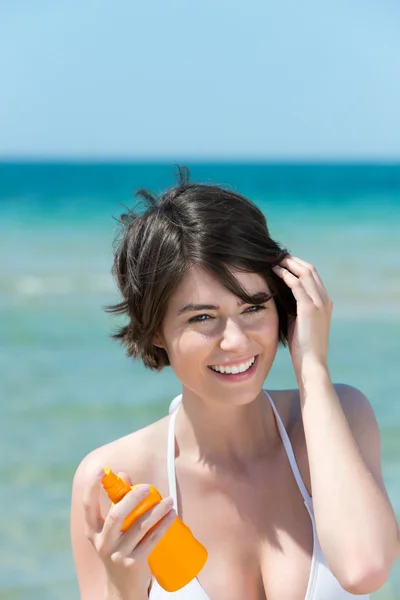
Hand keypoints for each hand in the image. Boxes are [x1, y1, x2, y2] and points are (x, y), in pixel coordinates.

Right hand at [83, 466, 175, 597]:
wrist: (122, 587)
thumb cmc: (118, 548)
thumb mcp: (112, 530)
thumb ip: (118, 502)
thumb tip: (124, 475)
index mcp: (92, 531)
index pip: (88, 506)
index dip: (93, 487)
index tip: (102, 470)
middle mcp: (102, 543)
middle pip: (116, 516)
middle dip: (132, 498)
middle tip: (147, 488)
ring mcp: (118, 555)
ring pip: (139, 527)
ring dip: (156, 510)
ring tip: (169, 500)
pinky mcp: (134, 564)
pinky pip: (152, 540)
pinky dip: (163, 525)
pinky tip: (172, 515)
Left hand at [272, 255, 332, 377]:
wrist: (312, 364)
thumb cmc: (302, 347)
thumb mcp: (299, 322)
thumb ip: (294, 307)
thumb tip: (279, 295)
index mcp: (325, 302)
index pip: (312, 275)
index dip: (297, 265)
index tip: (282, 261)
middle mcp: (325, 299)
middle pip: (309, 269)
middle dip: (292, 260)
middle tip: (276, 255)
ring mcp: (319, 303)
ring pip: (304, 272)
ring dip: (288, 263)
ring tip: (273, 259)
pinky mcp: (310, 308)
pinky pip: (296, 284)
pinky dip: (285, 274)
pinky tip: (274, 271)